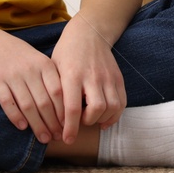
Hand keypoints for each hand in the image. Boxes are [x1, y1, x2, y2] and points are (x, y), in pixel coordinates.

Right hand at [0, 30, 65, 144]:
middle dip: (52, 123)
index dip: (64, 112)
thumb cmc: (21, 57)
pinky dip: (15, 115)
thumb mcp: (40, 61)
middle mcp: (30, 70)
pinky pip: (7, 101)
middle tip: (57, 137)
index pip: (58, 92)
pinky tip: (22, 127)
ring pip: (27, 105)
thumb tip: (66, 109)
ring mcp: (13, 75)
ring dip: (37, 125)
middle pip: (44, 102)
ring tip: (43, 138)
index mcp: (45, 65)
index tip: (67, 127)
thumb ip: (52, 80)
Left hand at [49, 15, 126, 143]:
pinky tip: (104, 118)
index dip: (69, 128)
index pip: (72, 108)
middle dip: (87, 123)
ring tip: (91, 120)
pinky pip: (121, 102)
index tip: (66, 139)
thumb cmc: (66, 53)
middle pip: (96, 109)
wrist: (89, 32)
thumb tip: (51, 120)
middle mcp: (92, 76)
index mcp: (72, 75)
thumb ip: (55, 92)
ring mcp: (108, 77)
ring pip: (112, 107)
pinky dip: (114, 115)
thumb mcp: (54, 68)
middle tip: (79, 123)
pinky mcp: (118, 78)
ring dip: (101, 119)